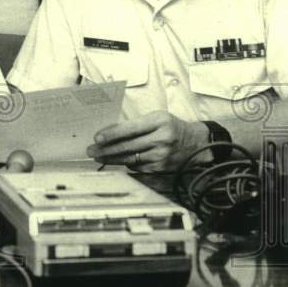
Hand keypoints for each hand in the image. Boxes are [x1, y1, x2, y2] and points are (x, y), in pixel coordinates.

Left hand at [87, 111, 207, 171]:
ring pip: (130, 159)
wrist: (196, 143)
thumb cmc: (171, 127)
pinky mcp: (162, 168)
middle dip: (106, 149)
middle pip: (128, 146)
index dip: (112, 134)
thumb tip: (110, 133)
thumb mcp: (157, 118)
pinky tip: (116, 161)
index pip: (130, 128)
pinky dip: (126, 164)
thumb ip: (136, 124)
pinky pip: (138, 167)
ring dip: (111, 159)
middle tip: (91, 150)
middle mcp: (162, 139)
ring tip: (99, 156)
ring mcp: (162, 156)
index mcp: (160, 121)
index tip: (97, 137)